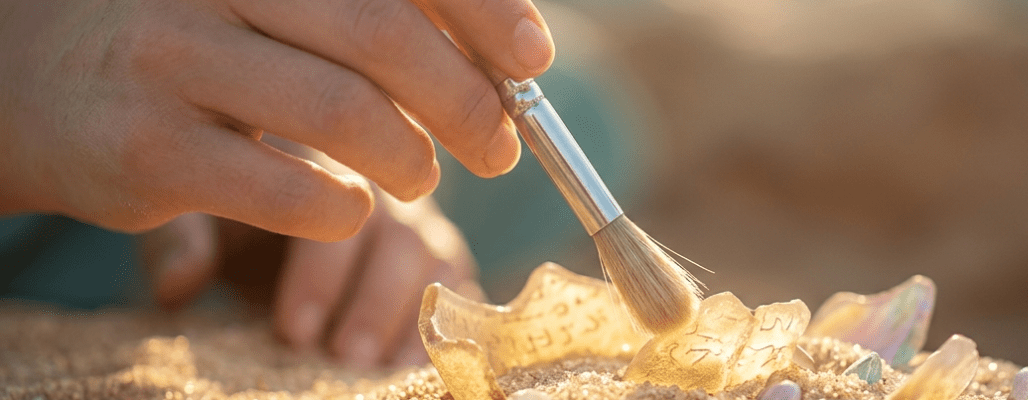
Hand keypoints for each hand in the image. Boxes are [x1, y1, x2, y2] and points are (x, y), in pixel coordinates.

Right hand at [0, 0, 552, 240]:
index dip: (484, 11)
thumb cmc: (192, 38)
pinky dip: (345, 210)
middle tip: (498, 144)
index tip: (532, 60)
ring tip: (421, 176)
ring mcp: (171, 60)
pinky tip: (348, 208)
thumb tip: (506, 50)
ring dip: (412, 159)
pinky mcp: (147, 151)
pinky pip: (288, 191)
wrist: (31, 81)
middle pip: (383, 34)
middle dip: (466, 100)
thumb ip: (367, 11)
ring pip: (343, 112)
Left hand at [139, 181, 484, 367]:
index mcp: (319, 157)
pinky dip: (447, 327)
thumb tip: (178, 282)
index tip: (293, 330)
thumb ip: (181, 240)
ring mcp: (419, 221)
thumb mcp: (190, 217)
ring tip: (376, 368)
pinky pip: (462, 288)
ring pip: (437, 264)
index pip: (335, 206)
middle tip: (343, 357)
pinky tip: (414, 366)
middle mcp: (380, 184)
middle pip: (400, 238)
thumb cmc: (227, 213)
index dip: (321, 273)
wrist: (267, 207)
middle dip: (373, 304)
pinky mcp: (444, 259)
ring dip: (409, 322)